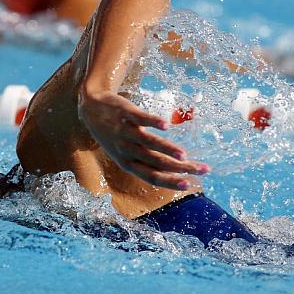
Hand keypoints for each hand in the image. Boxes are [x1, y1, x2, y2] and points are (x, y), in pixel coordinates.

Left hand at [78, 89, 208, 189]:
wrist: (91, 108)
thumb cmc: (113, 133)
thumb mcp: (123, 152)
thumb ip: (145, 160)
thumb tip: (171, 168)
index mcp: (127, 162)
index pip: (151, 176)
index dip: (170, 181)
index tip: (189, 185)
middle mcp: (126, 150)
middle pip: (156, 162)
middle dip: (180, 168)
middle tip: (202, 169)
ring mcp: (126, 132)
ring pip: (149, 143)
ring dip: (167, 150)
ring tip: (184, 155)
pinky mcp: (126, 114)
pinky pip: (141, 119)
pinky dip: (154, 122)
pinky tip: (167, 126)